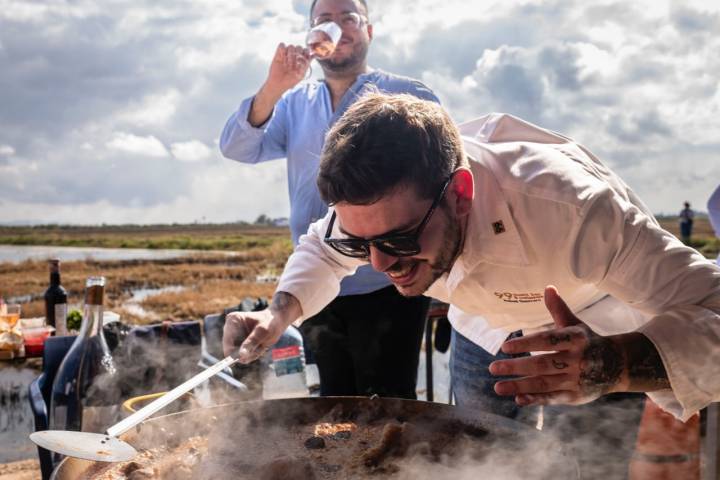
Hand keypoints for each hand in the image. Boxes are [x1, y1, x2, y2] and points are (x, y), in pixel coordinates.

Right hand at [222, 308, 286, 363]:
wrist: (277, 322)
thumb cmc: (270, 322)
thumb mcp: (262, 332)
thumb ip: (251, 343)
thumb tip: (241, 356)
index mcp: (232, 320)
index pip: (227, 343)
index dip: (235, 354)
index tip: (247, 356)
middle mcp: (229, 329)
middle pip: (231, 351)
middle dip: (247, 353)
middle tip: (260, 347)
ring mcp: (233, 337)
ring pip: (238, 356)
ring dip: (251, 354)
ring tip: (261, 345)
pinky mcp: (238, 343)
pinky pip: (242, 356)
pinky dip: (252, 355)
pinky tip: (260, 347)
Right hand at [264, 42, 310, 94]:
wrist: (278, 84)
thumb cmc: (289, 81)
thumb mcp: (301, 75)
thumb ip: (306, 65)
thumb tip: (313, 56)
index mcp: (301, 60)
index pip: (306, 51)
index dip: (305, 54)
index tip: (302, 61)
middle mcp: (295, 56)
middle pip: (299, 47)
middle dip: (297, 55)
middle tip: (293, 65)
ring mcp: (287, 54)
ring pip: (291, 46)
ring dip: (289, 55)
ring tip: (286, 64)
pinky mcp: (279, 53)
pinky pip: (282, 45)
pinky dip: (282, 50)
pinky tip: (282, 58)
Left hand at [489, 286, 624, 405]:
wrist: (617, 365)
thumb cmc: (587, 341)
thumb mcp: (575, 324)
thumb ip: (558, 309)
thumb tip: (548, 287)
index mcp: (576, 339)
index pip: (548, 341)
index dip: (527, 343)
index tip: (505, 347)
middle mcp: (577, 360)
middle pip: (542, 364)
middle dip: (516, 367)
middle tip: (493, 368)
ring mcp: (576, 380)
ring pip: (544, 383)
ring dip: (520, 387)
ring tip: (498, 387)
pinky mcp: (576, 396)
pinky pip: (552, 398)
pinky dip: (535, 399)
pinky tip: (517, 399)